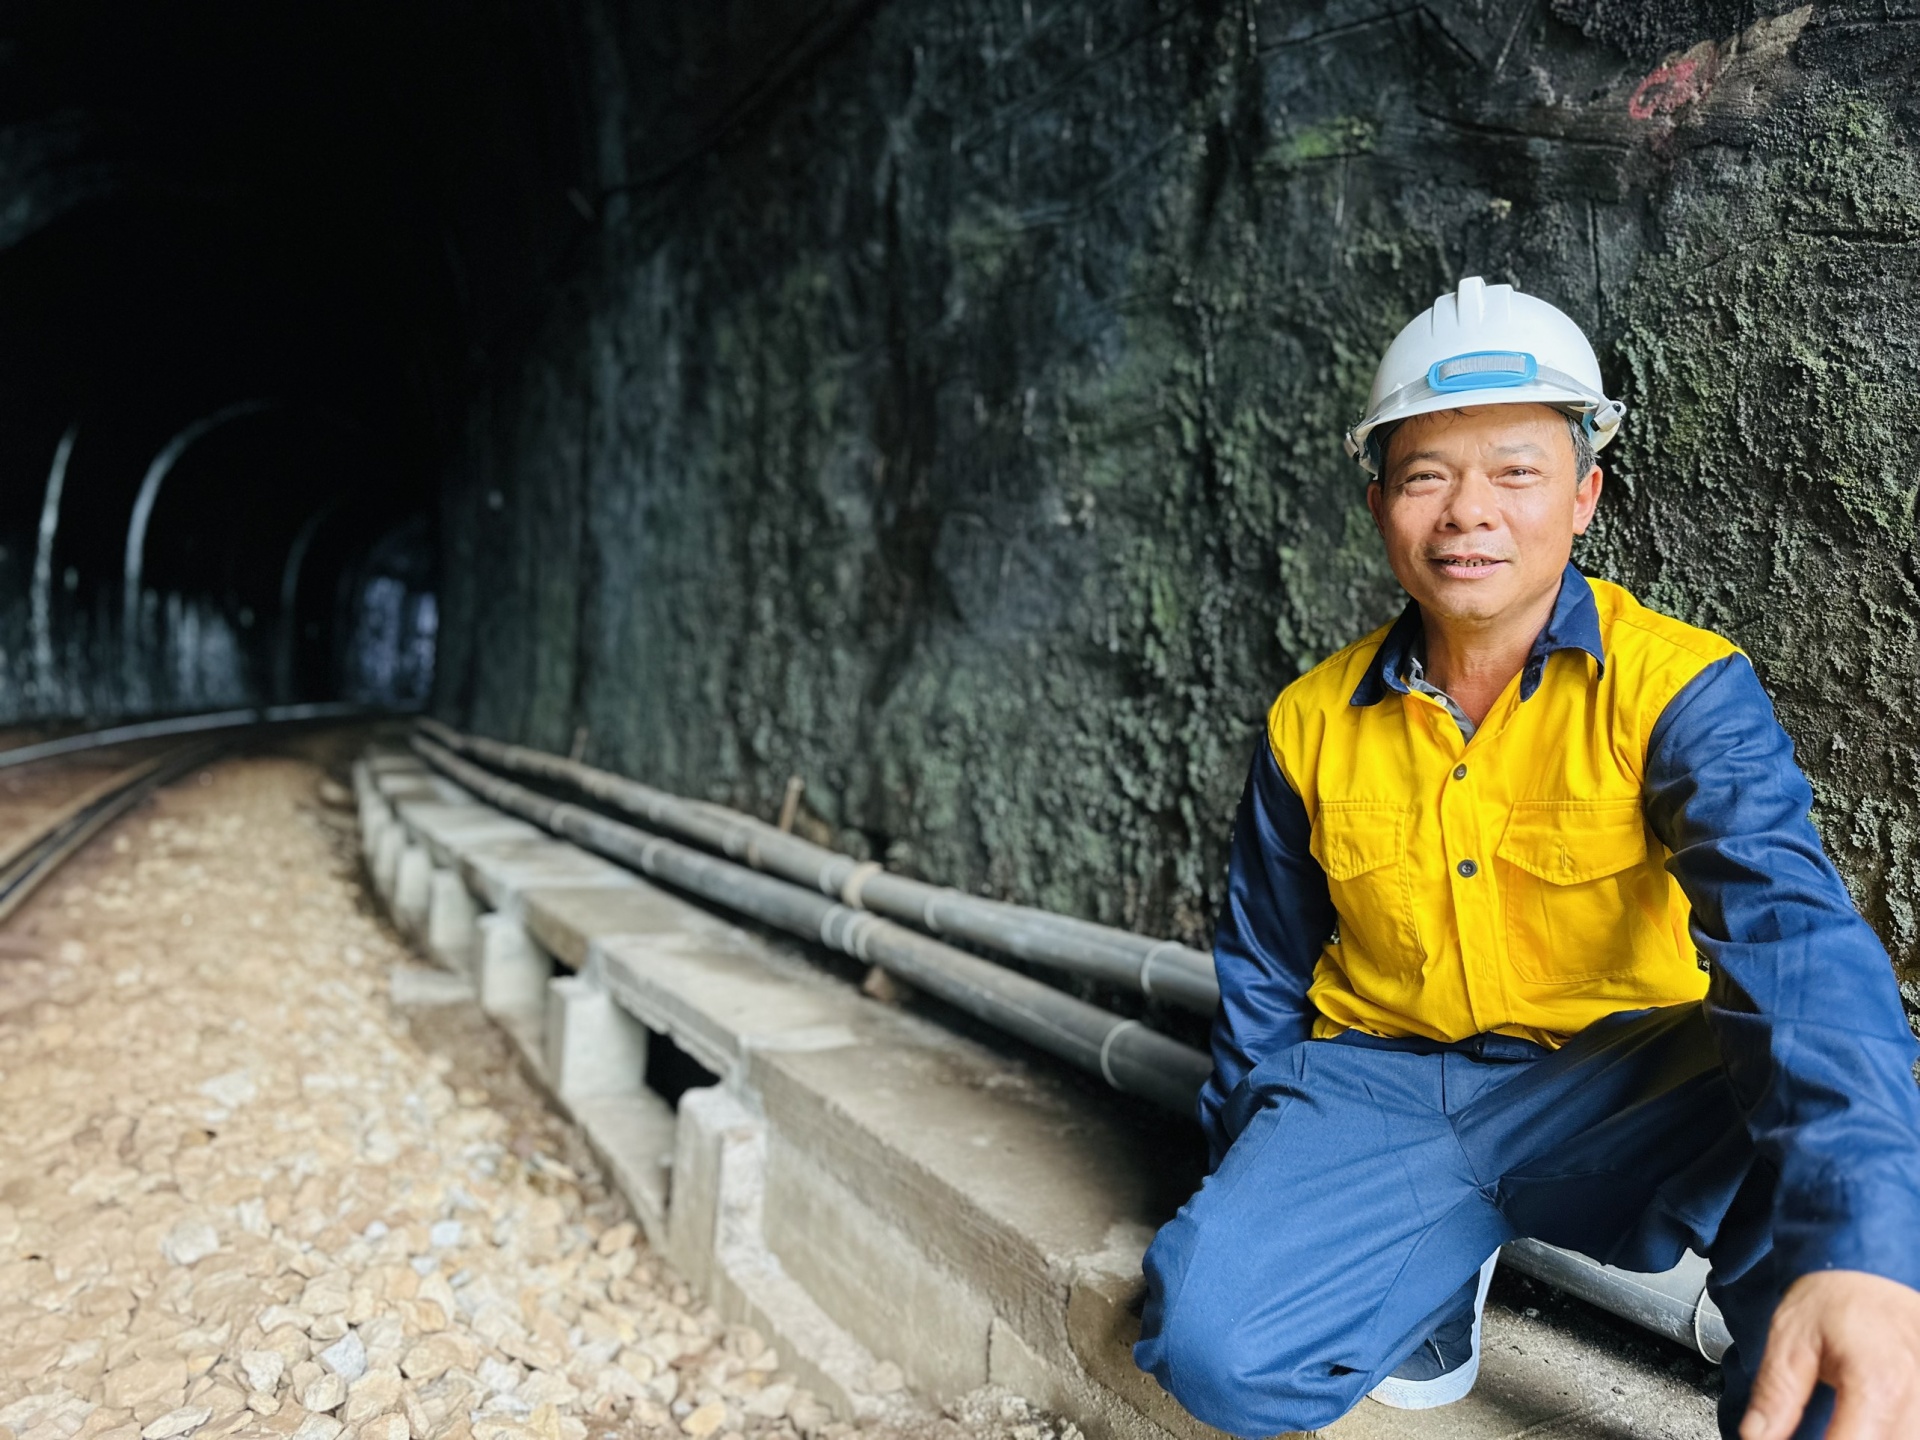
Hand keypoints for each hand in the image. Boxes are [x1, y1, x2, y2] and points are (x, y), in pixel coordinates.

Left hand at [1741, 1270, 1919, 1439]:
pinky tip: (1858, 1427)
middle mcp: (1919, 1399)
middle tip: (1809, 1433)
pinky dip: (1883, 1434)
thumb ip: (1777, 1394)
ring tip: (1836, 1427)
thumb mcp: (1790, 1338)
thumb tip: (1756, 1436)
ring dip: (1865, 1439)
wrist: (1873, 1268)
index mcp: (1878, 1384)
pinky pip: (1912, 1432)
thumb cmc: (1834, 1296)